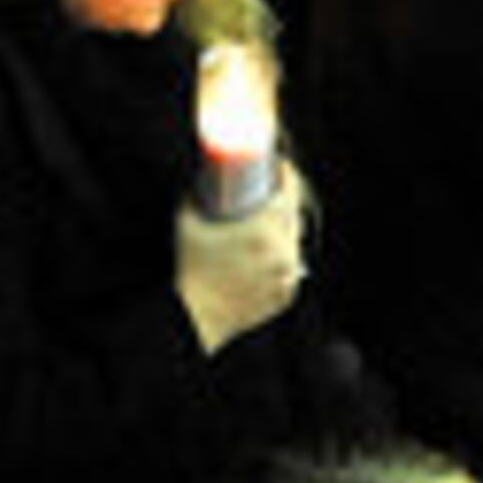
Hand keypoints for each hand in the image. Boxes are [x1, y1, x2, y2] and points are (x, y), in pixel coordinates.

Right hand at [172, 173, 307, 356]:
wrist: (195, 315)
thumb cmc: (190, 267)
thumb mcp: (189, 219)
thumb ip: (198, 193)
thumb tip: (205, 176)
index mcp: (264, 231)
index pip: (289, 193)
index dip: (287, 175)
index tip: (280, 167)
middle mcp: (283, 253)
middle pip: (294, 215)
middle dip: (283, 200)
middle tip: (267, 193)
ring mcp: (287, 276)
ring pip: (294, 242)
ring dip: (283, 229)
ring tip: (264, 224)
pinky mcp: (286, 294)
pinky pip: (290, 266)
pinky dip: (281, 257)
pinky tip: (264, 252)